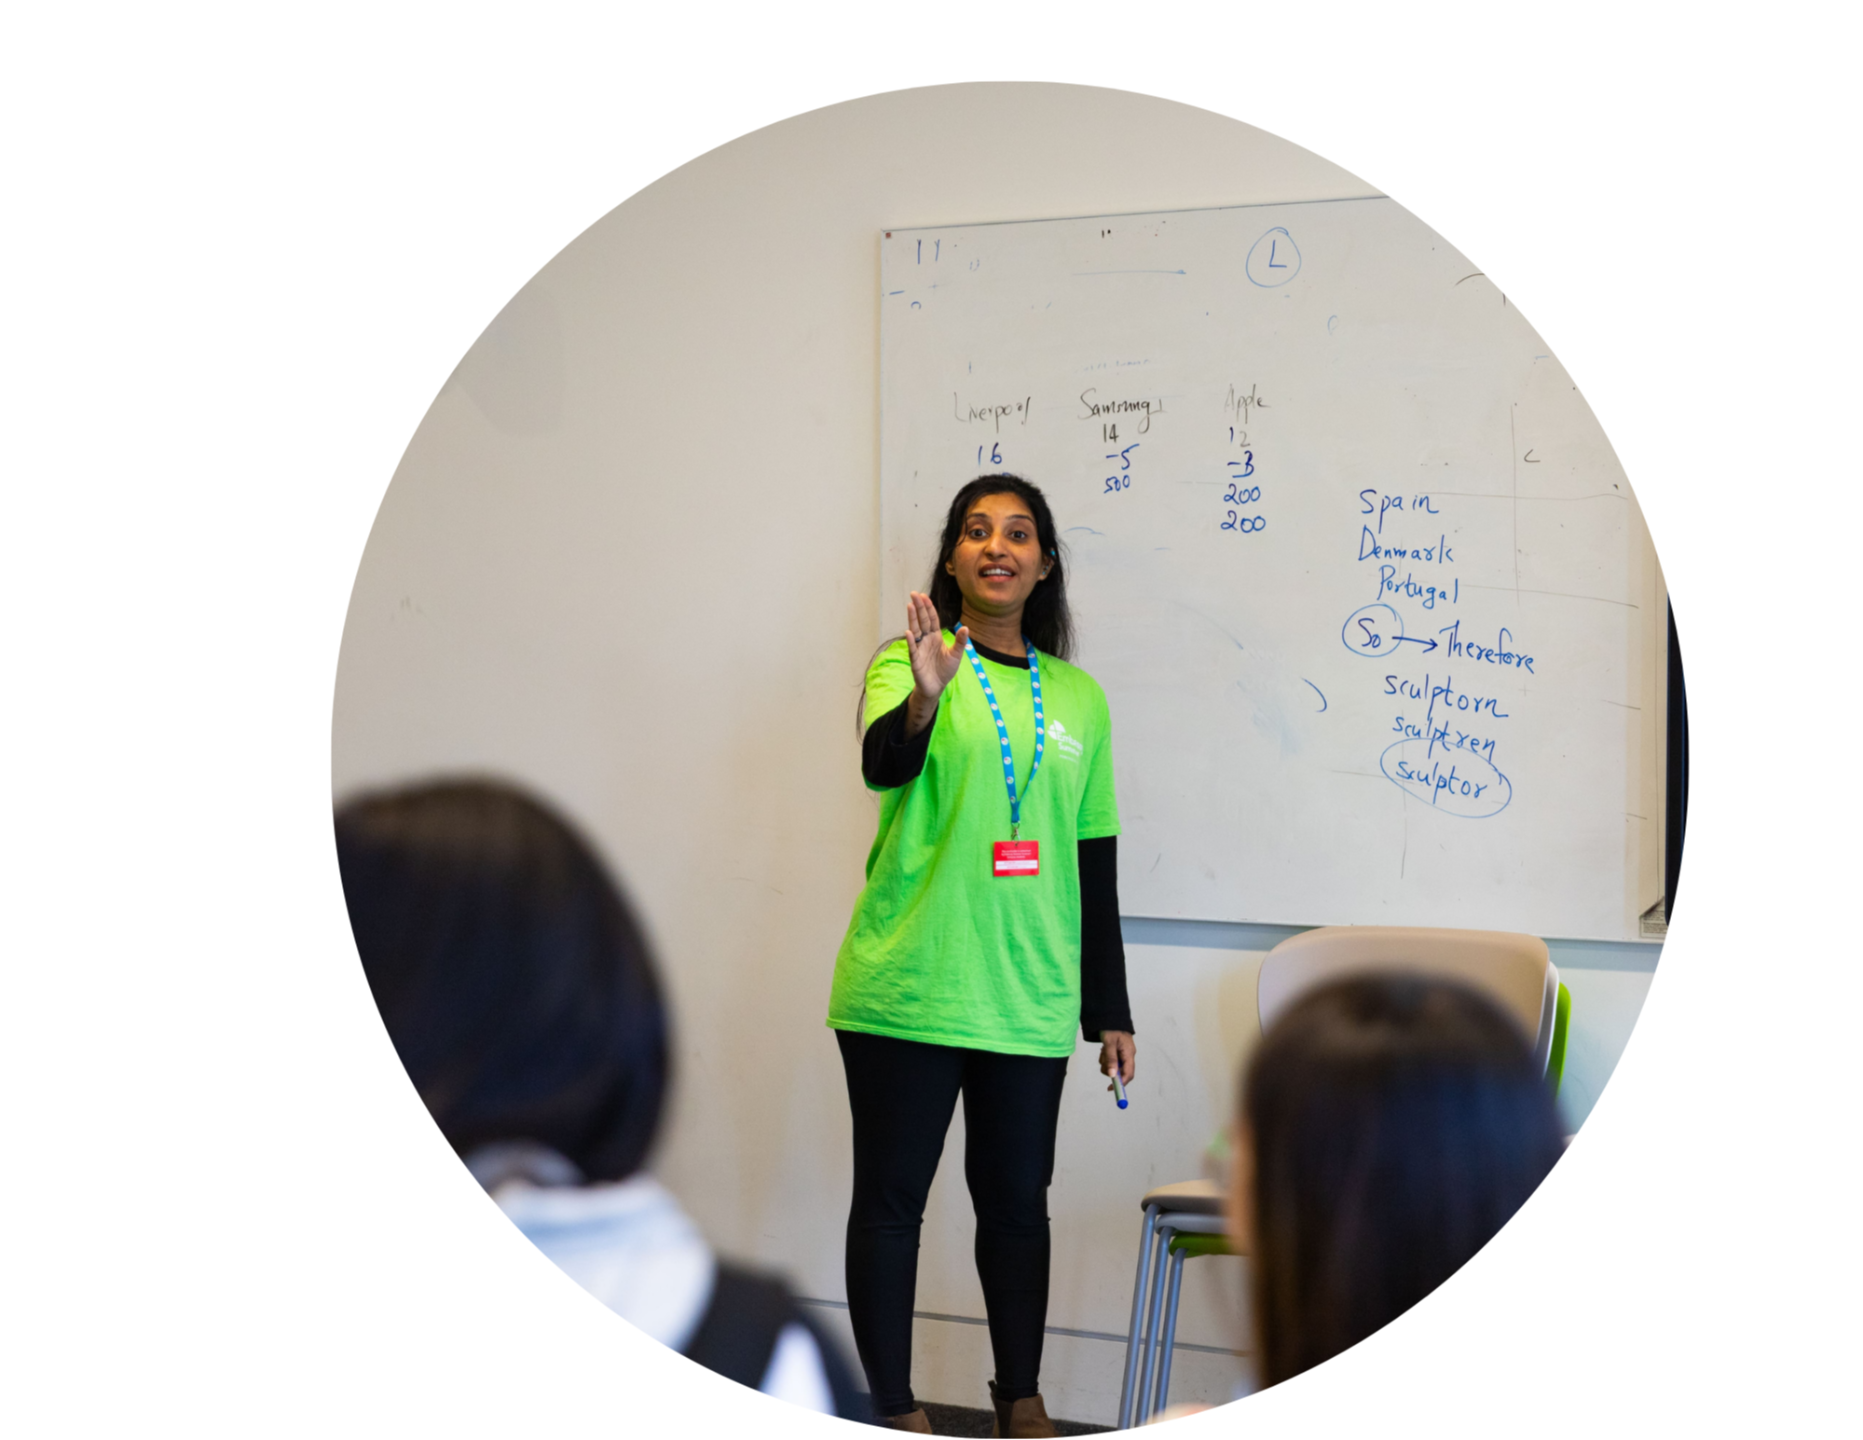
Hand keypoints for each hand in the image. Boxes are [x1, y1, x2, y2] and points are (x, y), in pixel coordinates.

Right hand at [904, 591, 964, 732]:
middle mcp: (926, 640)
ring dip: (913, 618)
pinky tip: (908, 632)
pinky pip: (913, 648)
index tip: (924, 596)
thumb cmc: (945, 670)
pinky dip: (911, 640)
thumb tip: (966, 627)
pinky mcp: (916, 660)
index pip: (932, 619)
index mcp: (936, 637)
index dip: (929, 608)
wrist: (937, 687)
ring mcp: (920, 649)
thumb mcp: (956, 655)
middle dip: (919, 607)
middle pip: (922, 621)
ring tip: (910, 605)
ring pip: (915, 630)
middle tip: (914, 594)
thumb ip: (960, 641)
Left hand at [1099, 1030, 1135, 1088]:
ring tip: (1104, 1050)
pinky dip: (1105, 1058)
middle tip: (1104, 1058)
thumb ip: (1111, 1059)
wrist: (1110, 1017)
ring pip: (1113, 1067)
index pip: (1129, 1073)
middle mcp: (1127, 1056)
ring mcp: (1122, 1055)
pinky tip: (1104, 1049)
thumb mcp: (1110, 1043)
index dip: (1121, 1083)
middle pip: (1120, 1071)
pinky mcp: (1117, 1053)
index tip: (1111, 1088)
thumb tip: (1112, 1075)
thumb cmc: (1112, 1028)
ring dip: (1106, 1062)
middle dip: (1110, 1068)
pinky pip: (1110, 1061)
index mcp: (1129, 1054)